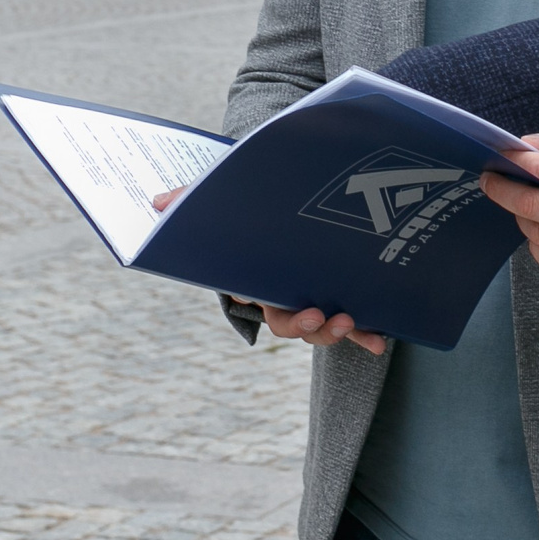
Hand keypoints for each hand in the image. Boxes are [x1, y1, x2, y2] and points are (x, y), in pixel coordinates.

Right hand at [154, 189, 387, 354]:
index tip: (275, 302)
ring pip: (321, 326)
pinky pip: (355, 318)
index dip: (269, 307)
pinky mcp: (343, 292)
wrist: (288, 200)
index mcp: (258, 276)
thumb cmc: (252, 203)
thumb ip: (193, 200)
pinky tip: (381, 341)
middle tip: (317, 315)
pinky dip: (366, 332)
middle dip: (304, 325)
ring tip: (349, 321)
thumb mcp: (225, 199)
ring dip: (336, 330)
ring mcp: (314, 294)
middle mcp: (286, 293)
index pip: (257, 300)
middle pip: (289, 321)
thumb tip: (157, 203)